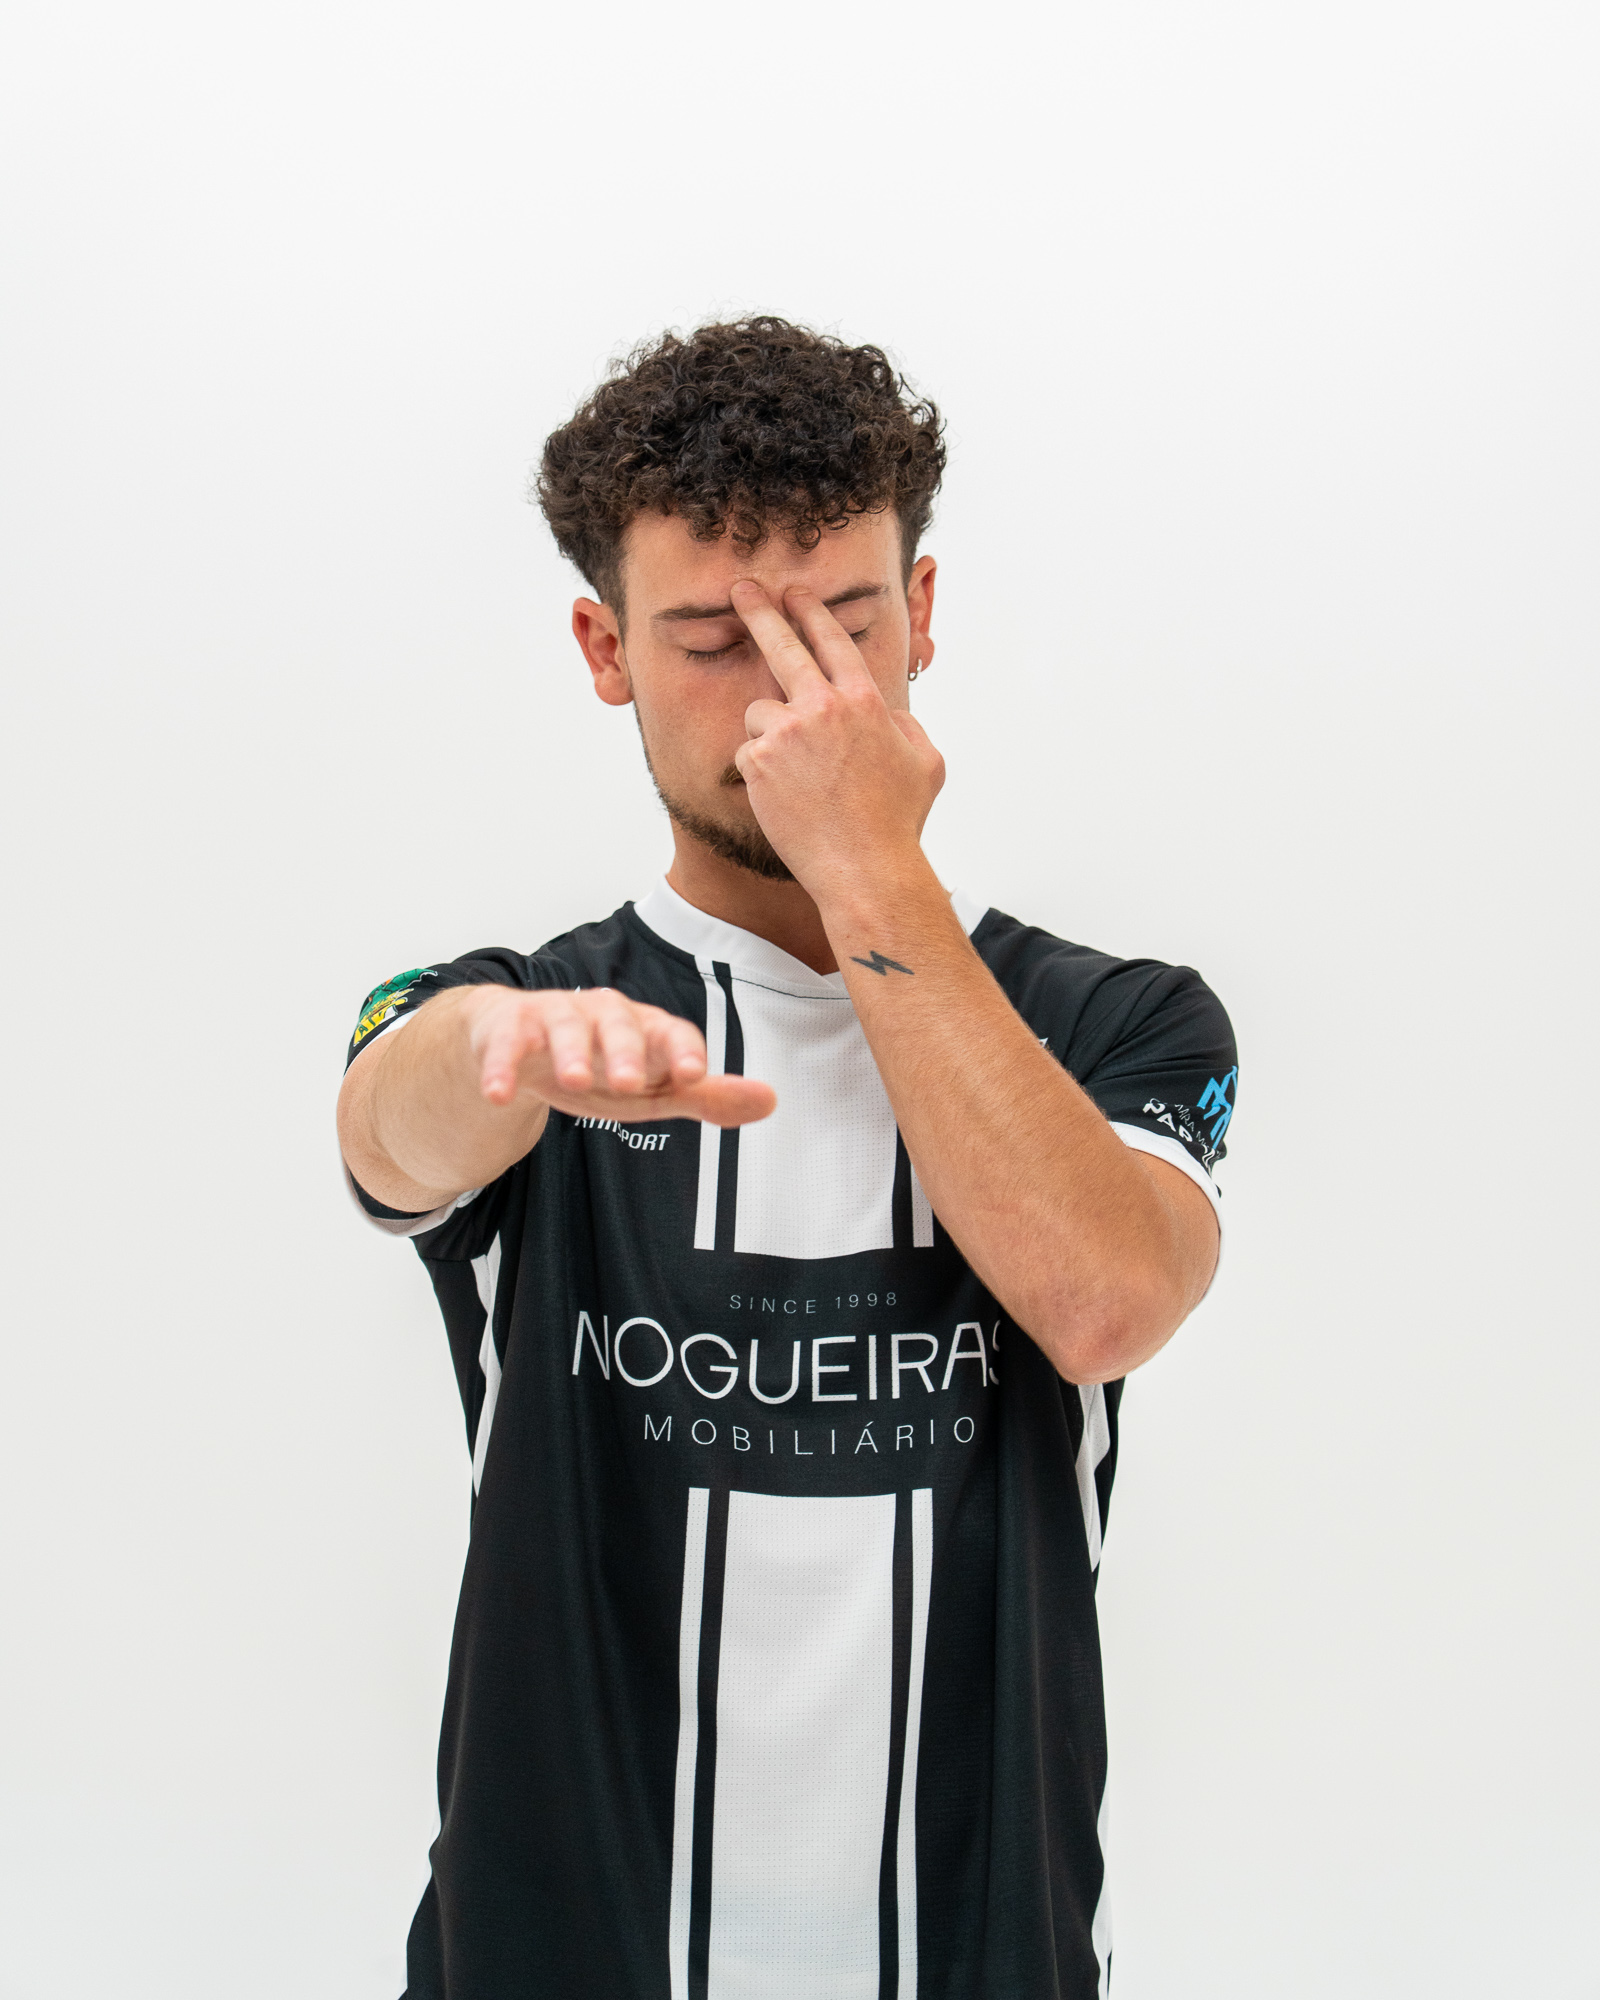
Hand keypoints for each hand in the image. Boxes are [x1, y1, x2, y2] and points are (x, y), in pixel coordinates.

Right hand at [469, 986, 774, 1126]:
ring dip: (571, 1051)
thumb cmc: (599, 1065)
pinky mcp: (510, 1028)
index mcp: (646, 1028)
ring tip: (575, 1080)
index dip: (683, 1051)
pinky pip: (506, 1044)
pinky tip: (498, 1094)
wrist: (522, 1042)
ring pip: (566, 1026)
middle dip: (625, 1051)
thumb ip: (705, 1096)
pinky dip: (501, 1066)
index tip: (693, 1074)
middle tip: (629, 1083)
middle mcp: (604, 1014)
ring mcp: (556, 1016)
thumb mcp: (653, 1089)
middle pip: (619, 1023)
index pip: (673, 1032)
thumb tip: (769, 1100)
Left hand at [730, 581, 943, 895]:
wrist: (866, 869)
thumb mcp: (926, 763)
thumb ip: (906, 725)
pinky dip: (761, 772)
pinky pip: (749, 753)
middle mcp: (823, 707)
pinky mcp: (758, 761)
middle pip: (782, 645)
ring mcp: (787, 732)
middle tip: (741, 589)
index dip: (811, 612)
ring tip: (798, 778)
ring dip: (771, 735)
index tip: (795, 594)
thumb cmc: (898, 822)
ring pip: (759, 713)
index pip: (832, 640)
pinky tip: (787, 799)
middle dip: (760, 611)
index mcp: (865, 701)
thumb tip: (886, 714)